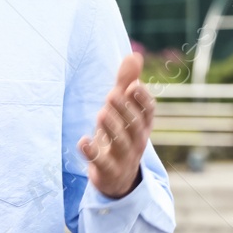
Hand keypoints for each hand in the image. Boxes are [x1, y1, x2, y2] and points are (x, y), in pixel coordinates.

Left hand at [78, 52, 154, 198]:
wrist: (117, 177)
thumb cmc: (120, 134)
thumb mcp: (124, 110)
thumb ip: (126, 83)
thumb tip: (135, 55)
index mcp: (143, 124)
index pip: (149, 111)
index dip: (143, 100)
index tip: (134, 86)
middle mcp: (137, 141)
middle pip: (135, 126)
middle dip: (125, 110)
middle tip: (112, 95)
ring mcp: (124, 158)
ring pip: (121, 144)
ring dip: (112, 128)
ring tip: (101, 114)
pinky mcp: (108, 171)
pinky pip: (102, 163)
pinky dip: (92, 153)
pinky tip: (83, 141)